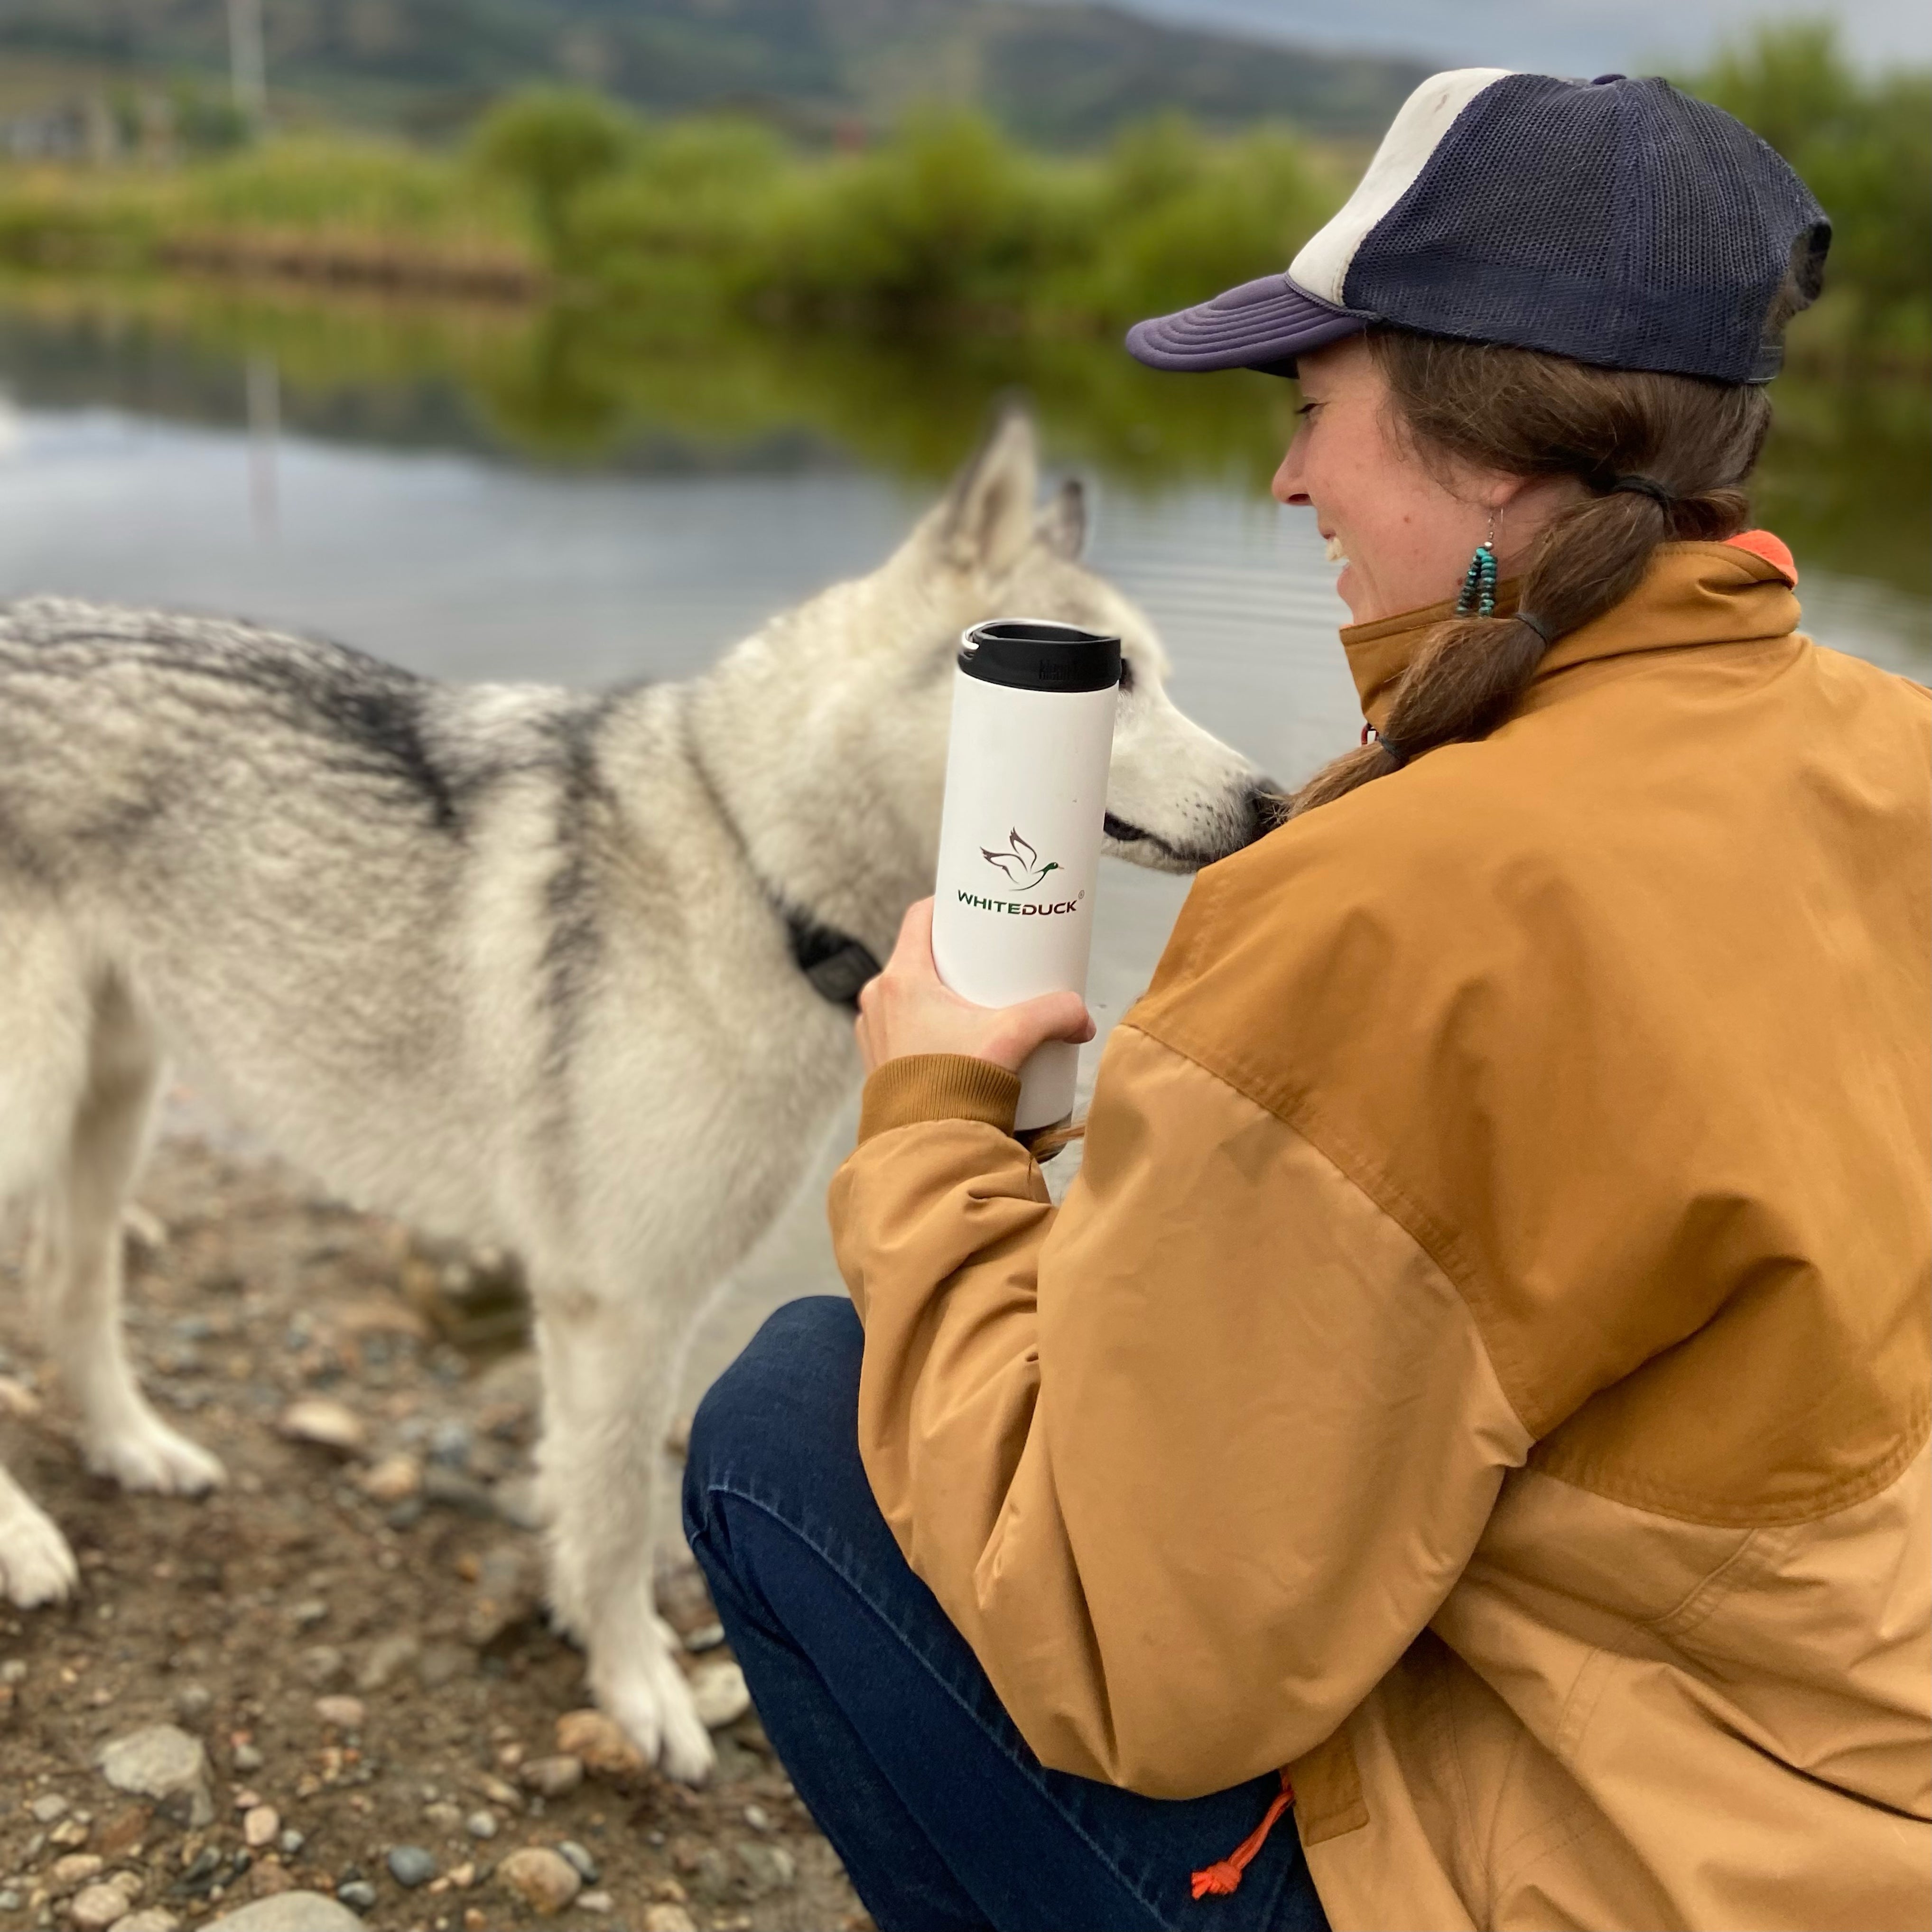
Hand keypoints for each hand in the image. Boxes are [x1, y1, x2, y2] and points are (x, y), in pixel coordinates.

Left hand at [856, 899, 1095, 1075]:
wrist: (924, 1146)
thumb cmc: (957, 1085)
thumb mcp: (1013, 1038)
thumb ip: (1055, 1016)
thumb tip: (1083, 1019)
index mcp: (902, 979)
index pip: (920, 918)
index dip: (949, 907)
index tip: (974, 911)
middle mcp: (877, 1001)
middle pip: (918, 959)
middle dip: (952, 959)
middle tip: (987, 963)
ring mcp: (873, 1033)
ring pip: (907, 996)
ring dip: (936, 996)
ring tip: (974, 1005)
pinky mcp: (877, 1064)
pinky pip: (899, 1030)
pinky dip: (923, 1028)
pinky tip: (952, 1041)